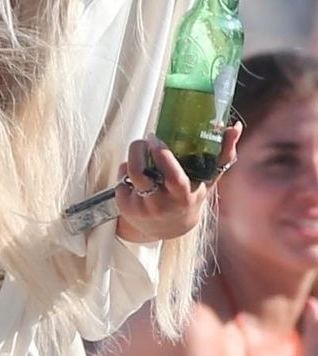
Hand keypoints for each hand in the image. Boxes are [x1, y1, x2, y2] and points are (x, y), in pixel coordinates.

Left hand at [115, 124, 241, 243]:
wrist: (167, 229)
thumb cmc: (190, 196)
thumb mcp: (207, 180)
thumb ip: (222, 155)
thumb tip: (234, 127)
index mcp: (183, 197)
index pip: (172, 177)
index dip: (162, 155)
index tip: (156, 137)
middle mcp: (160, 204)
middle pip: (138, 171)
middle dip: (138, 149)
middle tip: (146, 140)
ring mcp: (141, 207)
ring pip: (127, 171)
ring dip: (132, 155)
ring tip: (141, 152)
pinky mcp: (125, 207)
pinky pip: (121, 178)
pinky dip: (126, 170)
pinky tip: (137, 175)